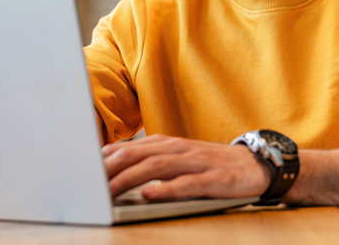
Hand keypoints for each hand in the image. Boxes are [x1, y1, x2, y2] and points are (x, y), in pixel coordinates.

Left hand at [102, 134, 269, 199]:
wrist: (256, 165)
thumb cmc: (210, 164)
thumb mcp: (178, 159)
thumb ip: (150, 161)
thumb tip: (114, 168)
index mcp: (167, 144)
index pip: (128, 149)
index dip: (104, 160)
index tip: (82, 171)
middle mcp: (178, 149)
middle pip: (137, 156)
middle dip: (110, 170)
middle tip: (88, 184)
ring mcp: (196, 162)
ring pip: (156, 167)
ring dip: (129, 179)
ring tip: (109, 190)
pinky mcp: (214, 179)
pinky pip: (187, 183)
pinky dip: (166, 189)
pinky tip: (149, 194)